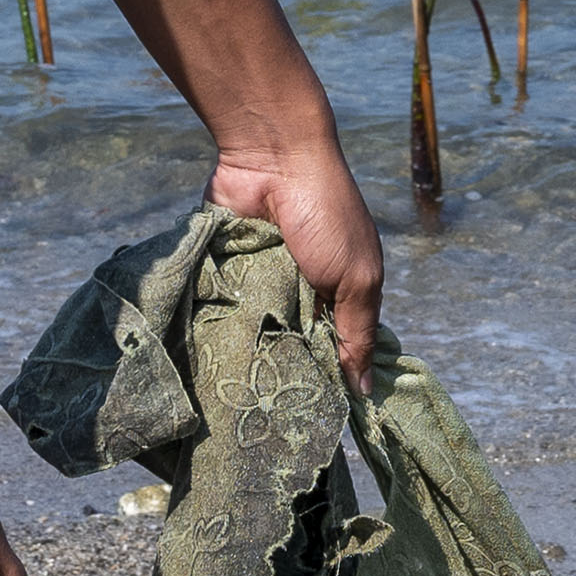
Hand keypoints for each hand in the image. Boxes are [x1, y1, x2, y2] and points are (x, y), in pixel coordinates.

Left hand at [211, 137, 386, 387]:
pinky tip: (211, 353)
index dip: (330, 379)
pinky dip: (221, 322)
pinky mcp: (227, 270)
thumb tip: (363, 394)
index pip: (337, 349)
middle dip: (286, 369)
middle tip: (273, 411)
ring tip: (237, 389)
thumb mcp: (356, 279)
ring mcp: (263, 281)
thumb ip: (357, 333)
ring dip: (251, 349)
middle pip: (294, 344)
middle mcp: (302, 290)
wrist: (272, 159)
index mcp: (340, 293)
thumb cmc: (327, 216)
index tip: (317, 416)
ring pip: (256, 331)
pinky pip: (223, 307)